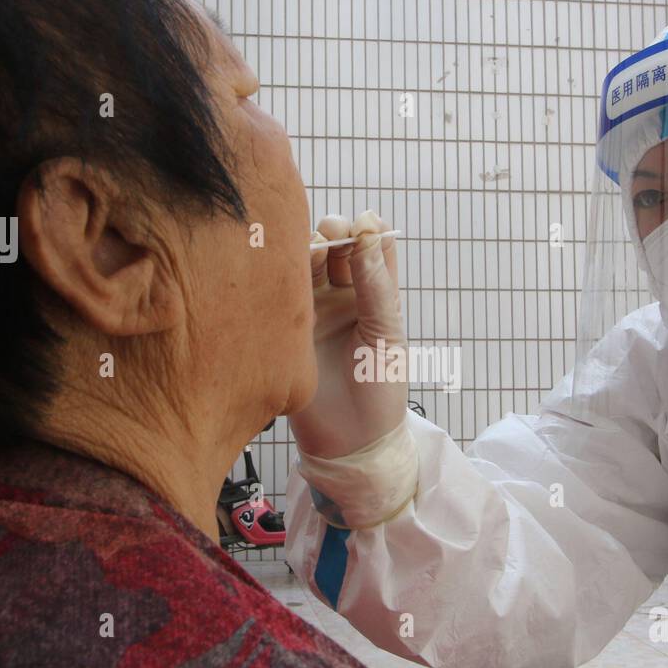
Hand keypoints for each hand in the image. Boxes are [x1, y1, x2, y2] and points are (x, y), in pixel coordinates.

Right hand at [289, 210, 407, 459]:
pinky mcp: (284, 327)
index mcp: (375, 296)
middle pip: (336, 247)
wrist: (351, 444)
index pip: (373, 246)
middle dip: (336, 231)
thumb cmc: (380, 393)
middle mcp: (342, 297)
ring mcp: (311, 310)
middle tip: (334, 232)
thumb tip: (370, 231)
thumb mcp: (387, 336)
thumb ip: (377, 287)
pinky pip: (280, 293)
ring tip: (315, 250)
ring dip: (309, 248)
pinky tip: (284, 268)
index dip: (370, 229)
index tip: (366, 223)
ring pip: (305, 264)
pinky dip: (282, 274)